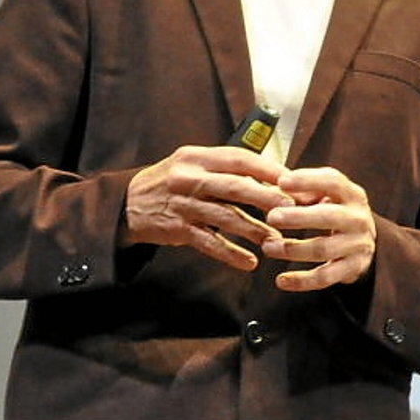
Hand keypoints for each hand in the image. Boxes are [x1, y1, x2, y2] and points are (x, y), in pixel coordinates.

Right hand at [120, 145, 292, 272]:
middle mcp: (190, 178)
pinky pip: (210, 243)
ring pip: (226, 217)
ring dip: (254, 230)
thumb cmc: (170, 181)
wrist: (127, 203)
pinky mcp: (178, 230)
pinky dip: (231, 254)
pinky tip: (249, 262)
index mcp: (197, 157)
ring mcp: (184, 205)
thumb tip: (268, 176)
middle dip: (268, 198)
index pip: (239, 158)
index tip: (291, 180)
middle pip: (236, 187)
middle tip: (292, 209)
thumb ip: (223, 168)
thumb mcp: (191, 163)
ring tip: (276, 241)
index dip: (268, 169)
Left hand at [262, 165, 376, 291]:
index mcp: (351, 194)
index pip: (333, 181)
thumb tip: (266, 188)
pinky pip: (324, 277)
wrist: (364, 241)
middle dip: (299, 218)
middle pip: (329, 217)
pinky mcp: (352, 269)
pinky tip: (280, 280)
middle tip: (271, 217)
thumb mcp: (324, 196)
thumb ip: (300, 192)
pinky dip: (301, 281)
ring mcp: (358, 245)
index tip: (282, 182)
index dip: (307, 180)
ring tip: (267, 246)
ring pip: (323, 249)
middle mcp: (358, 218)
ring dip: (292, 249)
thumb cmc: (333, 210)